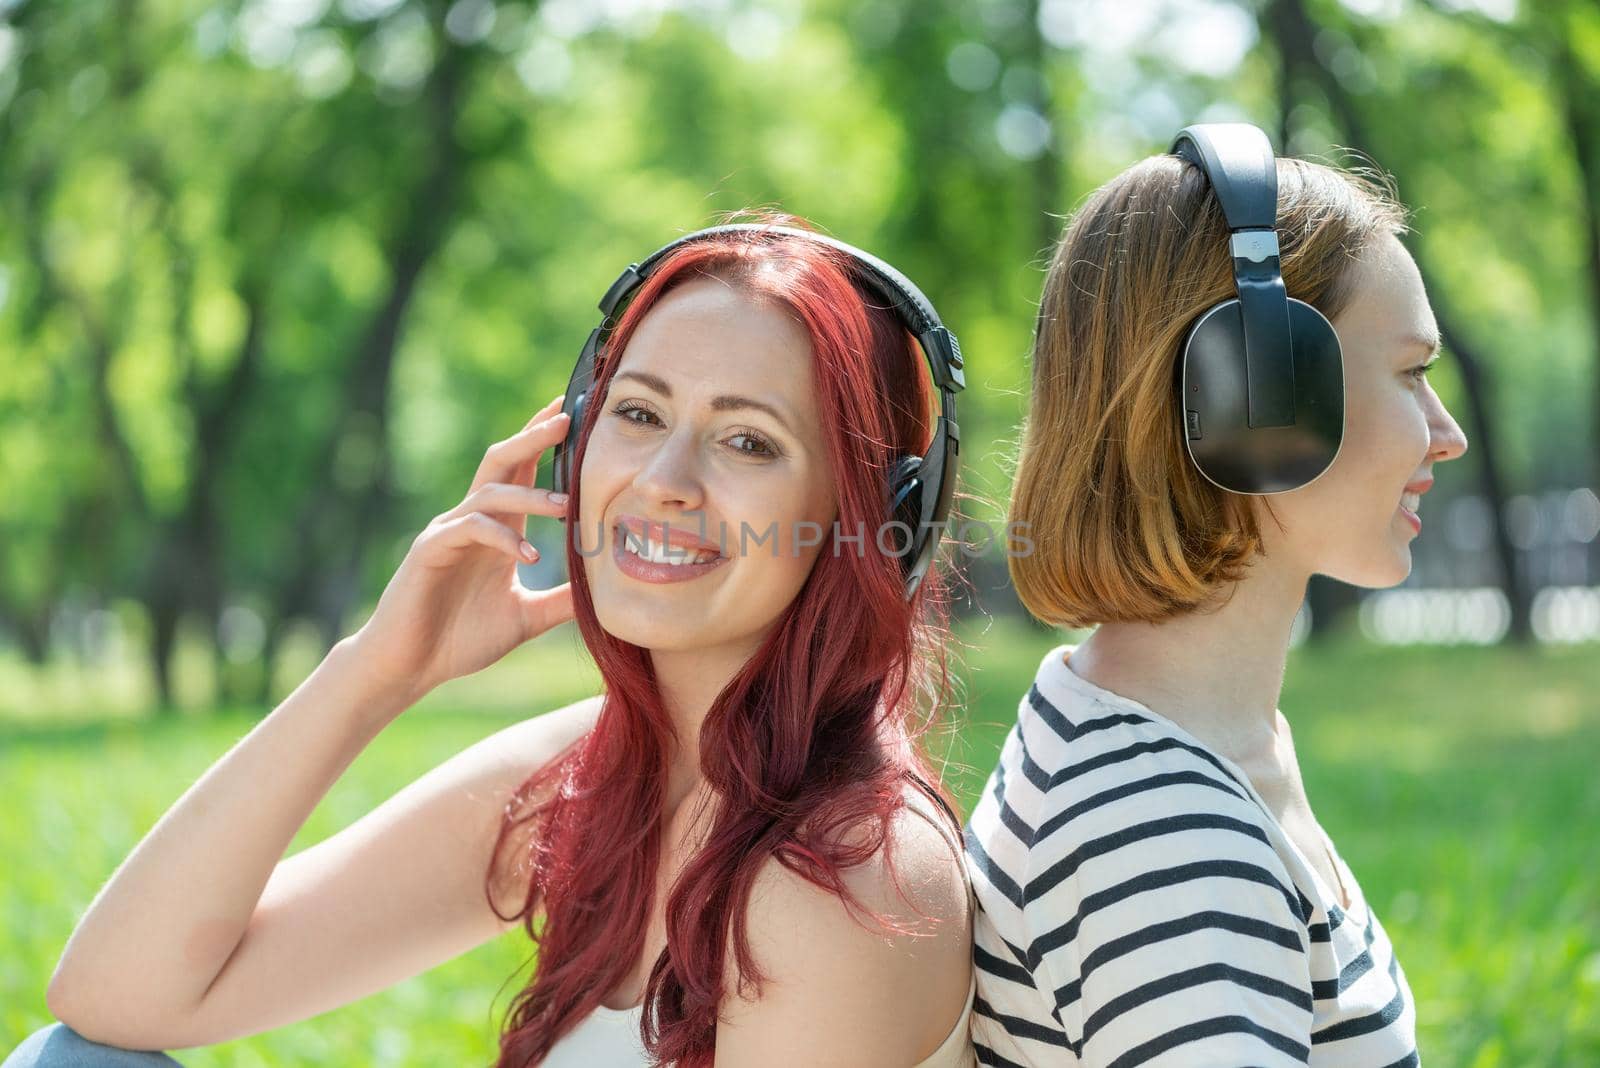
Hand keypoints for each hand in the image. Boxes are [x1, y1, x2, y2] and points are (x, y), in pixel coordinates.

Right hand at [345, 394, 575, 705]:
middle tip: (567, 417)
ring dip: (530, 496)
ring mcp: (448, 532)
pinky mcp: (430, 551)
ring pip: (490, 492)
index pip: (522, 470)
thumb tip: (608, 595)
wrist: (411, 666)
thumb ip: (562, 601)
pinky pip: (470, 529)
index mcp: (497, 528)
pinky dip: (502, 537)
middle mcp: (472, 521)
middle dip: (533, 437)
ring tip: (566, 507)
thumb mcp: (526, 617)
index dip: (544, 441)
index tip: (576, 413)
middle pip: (502, 461)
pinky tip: (529, 556)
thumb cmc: (462, 639)